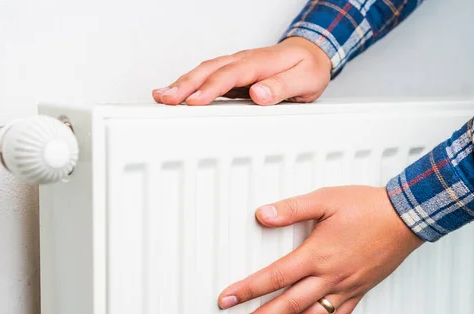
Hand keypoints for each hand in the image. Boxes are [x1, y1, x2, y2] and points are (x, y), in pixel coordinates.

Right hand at [152, 37, 331, 105]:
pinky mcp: (233, 75)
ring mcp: (236, 66)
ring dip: (182, 83)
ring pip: (204, 71)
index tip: (194, 100)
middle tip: (165, 98)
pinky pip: (208, 77)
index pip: (230, 75)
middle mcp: (244, 61)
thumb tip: (259, 93)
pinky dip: (190, 85)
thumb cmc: (309, 67)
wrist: (312, 53)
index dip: (211, 88)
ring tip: (161, 97)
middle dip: (185, 84)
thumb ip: (283, 86)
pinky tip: (176, 94)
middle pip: (209, 70)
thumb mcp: (306, 79)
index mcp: (261, 62)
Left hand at [218, 186, 423, 313]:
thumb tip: (263, 215)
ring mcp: (344, 289)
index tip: (227, 300)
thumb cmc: (367, 207)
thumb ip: (291, 209)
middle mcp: (328, 277)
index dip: (247, 290)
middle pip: (286, 306)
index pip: (273, 277)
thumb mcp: (325, 199)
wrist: (405, 217)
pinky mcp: (357, 293)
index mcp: (316, 255)